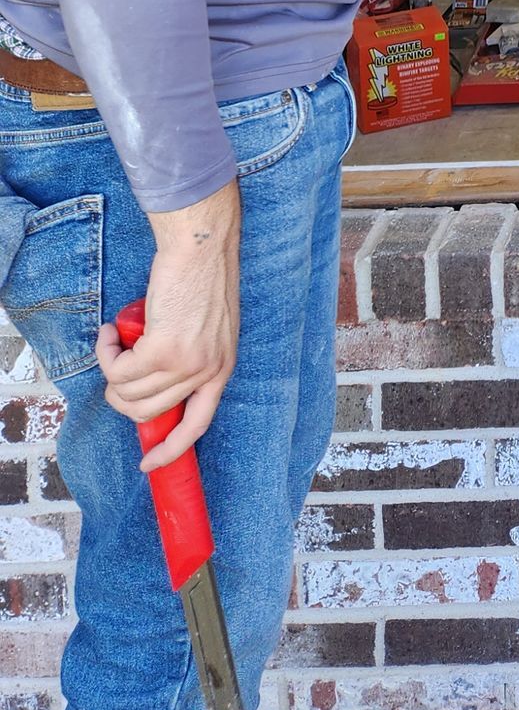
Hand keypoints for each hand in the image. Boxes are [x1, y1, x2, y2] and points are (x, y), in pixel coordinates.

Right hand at [97, 182, 239, 470]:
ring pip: (129, 393)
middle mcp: (207, 370)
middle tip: (116, 364)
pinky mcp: (163, 349)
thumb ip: (191, 356)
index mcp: (222, 367)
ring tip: (113, 341)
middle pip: (149, 411)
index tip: (149, 464)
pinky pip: (119, 370)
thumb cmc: (202, 277)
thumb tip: (155, 381)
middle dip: (121, 394)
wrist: (203, 245)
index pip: (198, 424)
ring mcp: (186, 363)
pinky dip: (106, 353)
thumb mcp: (209, 327)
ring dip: (111, 371)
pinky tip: (109, 332)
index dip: (172, 449)